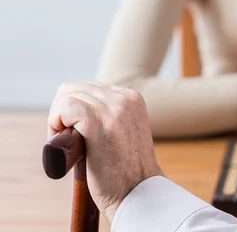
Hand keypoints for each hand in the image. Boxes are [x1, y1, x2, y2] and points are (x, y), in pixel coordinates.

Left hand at [48, 82, 162, 222]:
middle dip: (62, 112)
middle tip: (68, 140)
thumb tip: (79, 110)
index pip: (88, 88)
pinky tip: (66, 139)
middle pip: (75, 88)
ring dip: (58, 118)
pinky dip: (56, 121)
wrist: (137, 192)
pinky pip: (66, 106)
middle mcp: (125, 98)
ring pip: (67, 95)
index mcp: (132, 98)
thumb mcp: (125, 132)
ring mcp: (114, 108)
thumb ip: (110, 116)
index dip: (73, 109)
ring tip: (69, 143)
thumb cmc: (126, 170)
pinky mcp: (98, 122)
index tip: (76, 133)